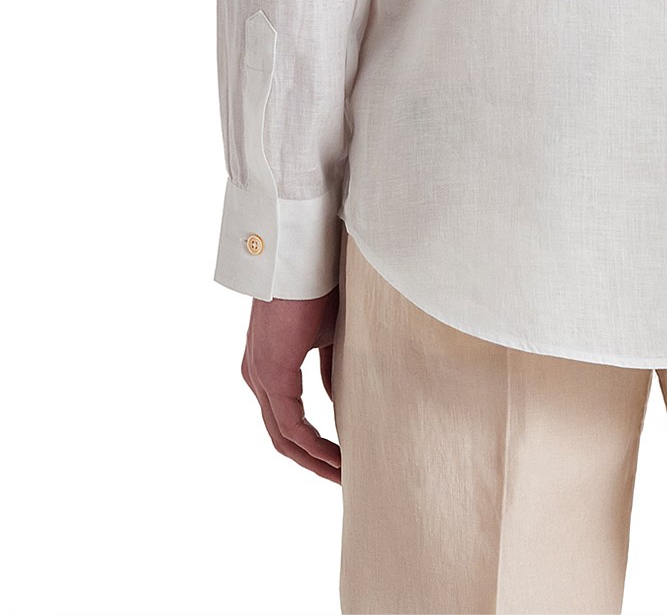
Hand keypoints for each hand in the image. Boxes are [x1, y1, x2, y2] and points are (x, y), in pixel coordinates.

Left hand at [241, 289, 340, 481]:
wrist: (304, 257)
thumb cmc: (318, 286)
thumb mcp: (327, 335)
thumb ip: (327, 369)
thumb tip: (333, 400)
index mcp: (266, 365)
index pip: (286, 417)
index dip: (311, 443)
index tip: (340, 456)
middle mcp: (256, 376)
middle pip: (281, 436)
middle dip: (312, 460)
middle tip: (342, 476)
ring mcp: (259, 377)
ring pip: (283, 436)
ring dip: (313, 459)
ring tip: (342, 474)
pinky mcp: (271, 375)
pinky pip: (290, 425)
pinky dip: (313, 445)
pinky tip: (337, 456)